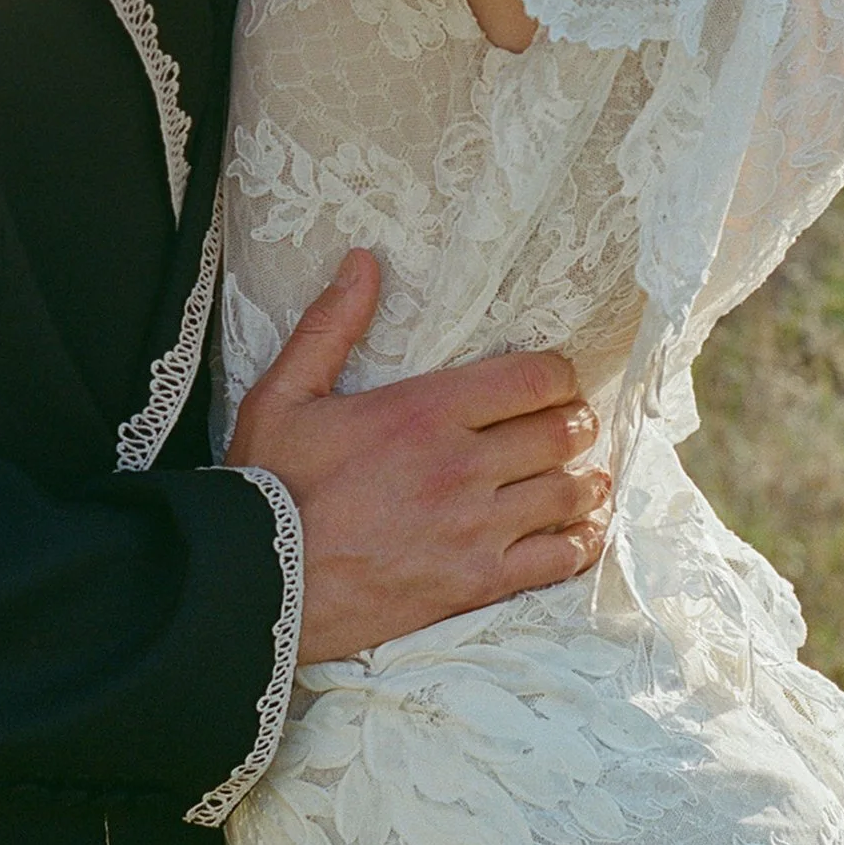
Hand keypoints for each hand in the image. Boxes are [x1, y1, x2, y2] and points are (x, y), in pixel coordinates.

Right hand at [229, 252, 609, 663]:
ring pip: (567, 493)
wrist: (258, 581)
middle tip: (571, 424)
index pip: (531, 380)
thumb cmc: (269, 485)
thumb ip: (331, 326)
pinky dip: (580, 542)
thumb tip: (363, 262)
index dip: (557, 376)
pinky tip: (581, 531)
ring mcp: (476, 528)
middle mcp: (463, 466)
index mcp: (425, 411)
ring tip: (585, 475)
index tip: (554, 381)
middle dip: (574, 422)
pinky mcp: (477, 582)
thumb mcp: (285, 393)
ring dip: (584, 479)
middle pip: (559, 433)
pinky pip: (557, 560)